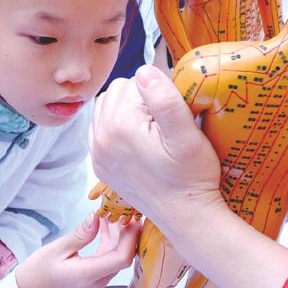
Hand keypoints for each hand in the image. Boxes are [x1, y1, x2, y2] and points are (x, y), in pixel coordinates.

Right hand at [16, 213, 139, 287]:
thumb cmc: (38, 271)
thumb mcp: (56, 249)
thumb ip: (80, 235)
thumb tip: (96, 216)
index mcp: (87, 275)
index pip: (120, 259)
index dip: (130, 239)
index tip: (132, 219)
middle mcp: (97, 283)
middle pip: (121, 258)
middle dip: (126, 234)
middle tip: (123, 211)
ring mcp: (97, 284)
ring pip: (116, 259)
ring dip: (118, 238)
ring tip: (112, 215)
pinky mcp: (94, 281)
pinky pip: (107, 261)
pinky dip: (109, 244)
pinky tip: (104, 227)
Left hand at [89, 66, 223, 230]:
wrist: (185, 217)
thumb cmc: (191, 177)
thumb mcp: (186, 135)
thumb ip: (164, 99)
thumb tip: (144, 70)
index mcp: (119, 126)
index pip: (134, 81)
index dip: (158, 92)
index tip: (172, 115)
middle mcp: (100, 138)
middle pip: (116, 92)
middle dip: (140, 99)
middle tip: (163, 123)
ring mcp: (97, 153)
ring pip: (106, 107)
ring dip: (127, 110)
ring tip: (152, 130)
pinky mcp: (100, 165)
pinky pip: (100, 128)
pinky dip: (117, 126)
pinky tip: (139, 139)